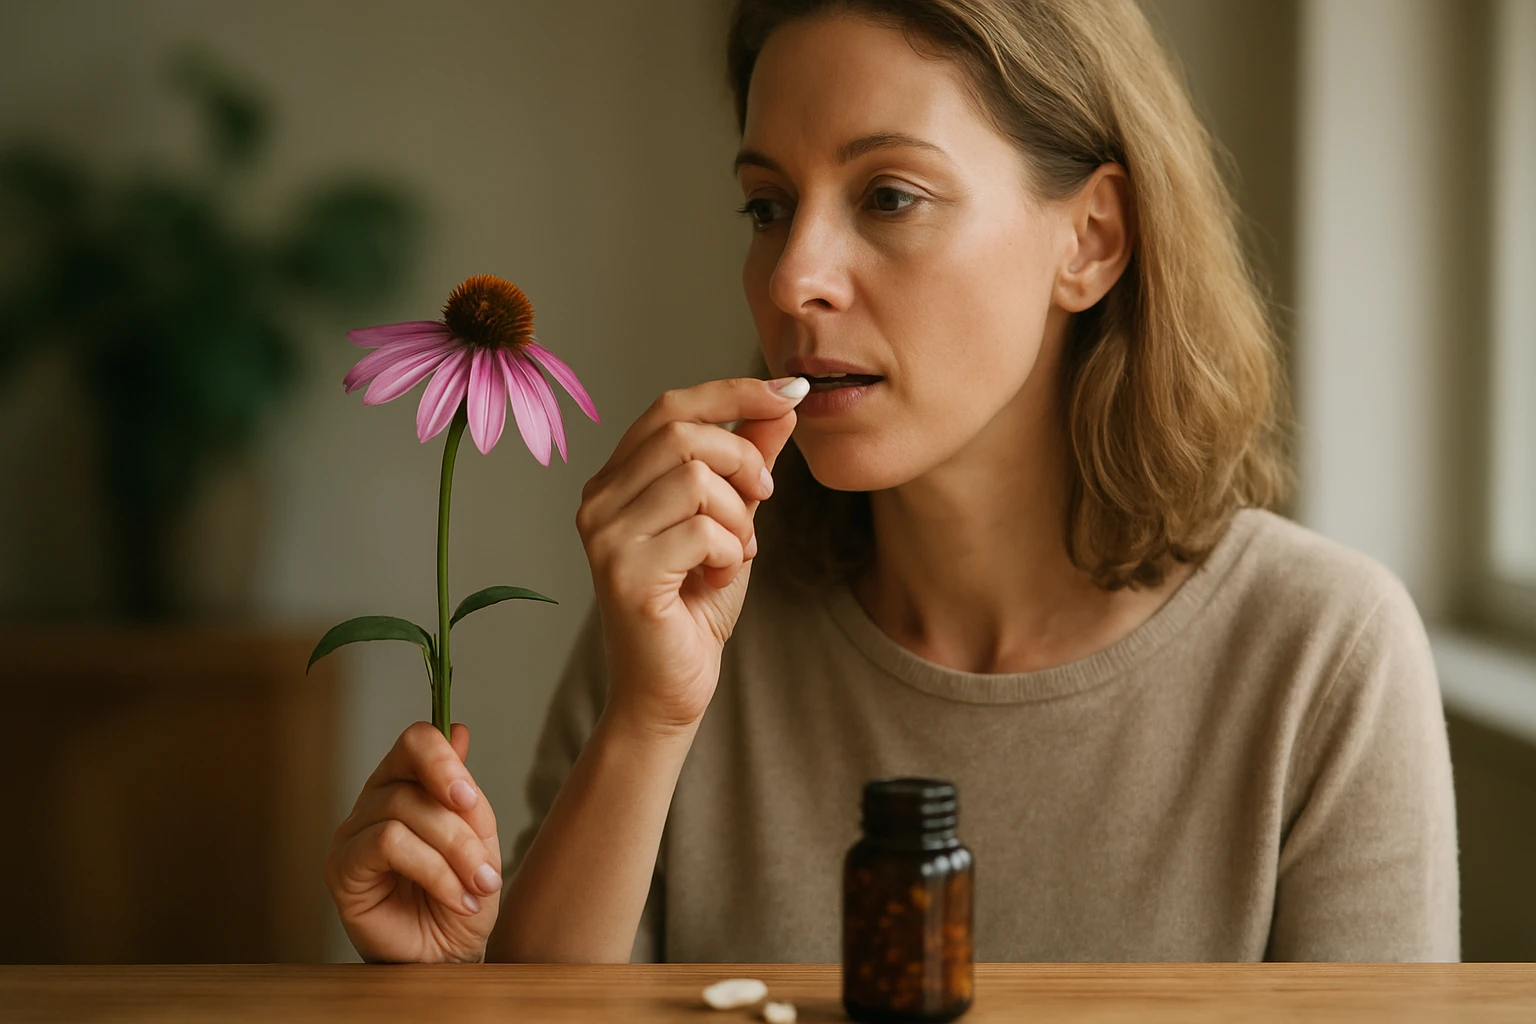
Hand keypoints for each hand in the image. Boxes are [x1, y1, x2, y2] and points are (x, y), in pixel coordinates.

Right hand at [324, 722, 501, 962]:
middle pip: (411, 779)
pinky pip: (387, 845)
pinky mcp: (340, 868)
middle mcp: (374, 801)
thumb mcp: (479, 837)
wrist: (451, 954)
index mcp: (407, 783)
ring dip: (454, 854)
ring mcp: (352, 833)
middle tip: (488, 865)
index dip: (443, 760)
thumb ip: (464, 788)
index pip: (415, 742)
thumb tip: (459, 729)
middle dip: (460, 826)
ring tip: (478, 888)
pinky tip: (456, 898)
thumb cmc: (462, 894)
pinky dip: (433, 871)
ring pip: (402, 813)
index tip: (469, 798)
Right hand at [575, 376, 804, 733]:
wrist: (672, 689)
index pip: (670, 407)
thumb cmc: (695, 606)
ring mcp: (604, 536)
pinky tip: (718, 579)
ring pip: (695, 479)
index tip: (787, 391)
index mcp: (616, 480)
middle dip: (743, 462)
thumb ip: (748, 461)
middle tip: (762, 503)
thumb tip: (782, 402)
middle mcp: (598, 501)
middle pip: (684, 434)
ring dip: (738, 517)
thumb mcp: (731, 520)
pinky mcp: (624, 572)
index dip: (732, 392)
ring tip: (735, 553)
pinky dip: (731, 553)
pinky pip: (703, 530)